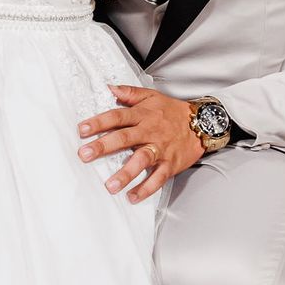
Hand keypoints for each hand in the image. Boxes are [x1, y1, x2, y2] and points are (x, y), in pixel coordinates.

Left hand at [77, 86, 202, 202]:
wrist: (203, 124)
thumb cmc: (173, 111)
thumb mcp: (152, 96)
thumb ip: (130, 93)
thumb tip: (109, 88)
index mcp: (142, 115)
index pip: (117, 116)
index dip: (99, 122)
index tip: (82, 129)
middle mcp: (149, 132)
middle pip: (124, 138)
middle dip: (103, 146)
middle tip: (85, 155)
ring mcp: (160, 149)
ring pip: (141, 160)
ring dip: (125, 173)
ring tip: (109, 186)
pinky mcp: (170, 164)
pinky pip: (158, 178)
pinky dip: (146, 188)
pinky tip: (132, 197)